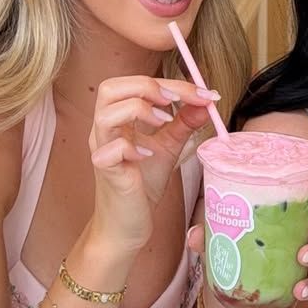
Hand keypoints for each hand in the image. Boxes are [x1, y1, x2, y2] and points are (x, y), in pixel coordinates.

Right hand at [89, 76, 218, 250]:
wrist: (128, 224)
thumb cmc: (142, 184)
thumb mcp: (168, 147)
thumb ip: (184, 123)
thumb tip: (205, 102)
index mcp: (118, 119)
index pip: (135, 84)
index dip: (171, 83)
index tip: (203, 94)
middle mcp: (104, 130)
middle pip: (110, 88)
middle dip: (146, 86)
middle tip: (175, 101)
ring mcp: (102, 150)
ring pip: (105, 114)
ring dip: (138, 111)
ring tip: (163, 123)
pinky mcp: (106, 172)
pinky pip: (110, 150)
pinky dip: (131, 147)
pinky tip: (147, 155)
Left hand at [185, 213, 307, 307]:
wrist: (222, 284)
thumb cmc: (230, 248)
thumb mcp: (219, 239)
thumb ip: (207, 235)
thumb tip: (195, 235)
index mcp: (289, 229)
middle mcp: (298, 251)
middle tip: (304, 256)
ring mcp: (295, 277)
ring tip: (299, 292)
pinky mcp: (285, 299)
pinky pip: (293, 307)